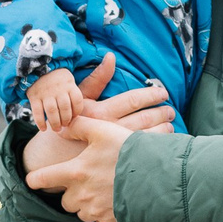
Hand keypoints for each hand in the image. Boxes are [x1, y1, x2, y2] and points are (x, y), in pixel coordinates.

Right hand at [20, 55, 173, 173]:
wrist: (51, 159)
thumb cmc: (65, 126)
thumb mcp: (78, 100)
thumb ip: (97, 79)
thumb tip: (111, 56)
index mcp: (100, 114)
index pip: (132, 100)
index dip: (151, 95)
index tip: (164, 93)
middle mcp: (108, 132)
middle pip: (143, 119)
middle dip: (161, 113)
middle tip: (171, 110)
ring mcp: (112, 150)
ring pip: (145, 138)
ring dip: (162, 131)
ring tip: (170, 125)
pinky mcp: (115, 165)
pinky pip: (139, 154)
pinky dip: (154, 148)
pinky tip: (162, 145)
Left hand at [24, 116, 130, 221]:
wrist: (159, 177)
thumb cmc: (130, 151)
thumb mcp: (104, 130)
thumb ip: (79, 126)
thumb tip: (60, 127)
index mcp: (75, 173)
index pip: (42, 179)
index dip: (35, 180)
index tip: (33, 180)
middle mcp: (81, 195)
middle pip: (64, 201)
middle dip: (72, 194)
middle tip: (87, 182)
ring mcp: (95, 211)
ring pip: (81, 212)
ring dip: (87, 205)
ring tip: (104, 191)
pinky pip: (99, 221)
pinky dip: (104, 214)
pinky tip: (116, 201)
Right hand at [29, 68, 81, 132]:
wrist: (37, 67)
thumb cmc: (57, 78)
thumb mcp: (69, 79)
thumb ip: (75, 91)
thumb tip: (83, 104)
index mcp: (69, 84)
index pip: (77, 101)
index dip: (77, 111)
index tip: (74, 116)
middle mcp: (58, 89)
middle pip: (65, 108)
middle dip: (66, 120)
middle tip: (65, 125)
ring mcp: (45, 93)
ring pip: (52, 111)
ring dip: (55, 123)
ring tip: (57, 129)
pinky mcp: (34, 97)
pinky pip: (37, 112)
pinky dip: (40, 122)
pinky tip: (44, 129)